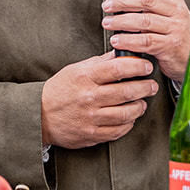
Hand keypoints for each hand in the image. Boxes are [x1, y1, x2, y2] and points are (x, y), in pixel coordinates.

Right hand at [41, 51, 160, 148]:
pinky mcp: (92, 134)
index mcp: (85, 77)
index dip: (138, 66)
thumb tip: (121, 54)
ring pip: (127, 113)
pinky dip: (128, 123)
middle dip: (145, 87)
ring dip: (140, 106)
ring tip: (141, 102)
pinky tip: (129, 117)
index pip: (119, 68)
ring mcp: (91, 118)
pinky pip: (119, 130)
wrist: (38, 115)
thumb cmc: (58, 90)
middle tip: (151, 85)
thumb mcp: (75, 69)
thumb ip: (99, 62)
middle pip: (128, 91)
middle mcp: (89, 97)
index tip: (146, 67)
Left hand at [102, 0, 189, 80]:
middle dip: (122, 2)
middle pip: (146, 0)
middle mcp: (176, 12)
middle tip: (108, 6)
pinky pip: (146, 41)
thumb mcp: (169, 16)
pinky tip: (118, 41)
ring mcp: (175, 29)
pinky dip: (129, 40)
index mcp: (174, 0)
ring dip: (121, 21)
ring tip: (108, 23)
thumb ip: (150, 6)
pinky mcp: (170, 46)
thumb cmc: (177, 37)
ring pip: (144, 20)